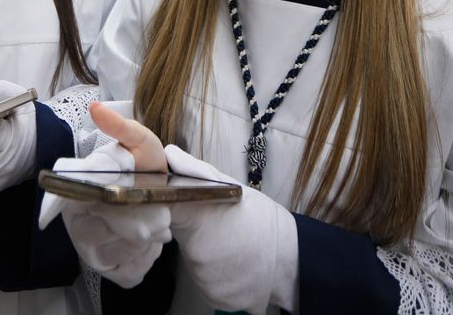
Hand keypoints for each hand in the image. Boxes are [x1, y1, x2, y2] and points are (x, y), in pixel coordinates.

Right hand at [36, 102, 169, 287]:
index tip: (119, 201)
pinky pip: (129, 270)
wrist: (166, 195)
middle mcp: (76, 224)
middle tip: (153, 210)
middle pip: (101, 230)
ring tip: (151, 222)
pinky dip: (146, 258)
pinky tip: (148, 242)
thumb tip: (96, 107)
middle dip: (133, 220)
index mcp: (76, 193)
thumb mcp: (140, 141)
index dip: (96, 206)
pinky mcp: (112, 271)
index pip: (67, 205)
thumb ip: (120, 126)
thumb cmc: (146, 166)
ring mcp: (92, 251)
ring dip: (143, 239)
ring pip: (118, 251)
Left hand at [165, 144, 298, 313]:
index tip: (173, 202)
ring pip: (191, 261)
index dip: (162, 204)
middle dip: (190, 230)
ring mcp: (204, 278)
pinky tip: (230, 265)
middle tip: (215, 226)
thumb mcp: (233, 187)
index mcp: (197, 217)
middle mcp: (196, 251)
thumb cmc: (262, 220)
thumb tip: (169, 156)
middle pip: (177, 237)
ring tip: (226, 245)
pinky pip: (203, 281)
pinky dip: (213, 274)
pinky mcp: (212, 296)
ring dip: (202, 253)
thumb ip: (196, 171)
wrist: (292, 260)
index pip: (160, 207)